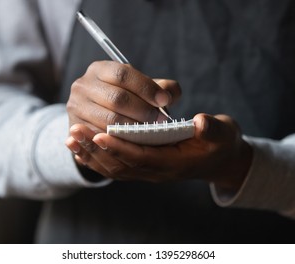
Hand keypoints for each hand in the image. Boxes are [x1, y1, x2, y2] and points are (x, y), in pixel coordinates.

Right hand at [66, 61, 180, 131]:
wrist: (97, 118)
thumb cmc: (126, 100)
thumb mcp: (142, 89)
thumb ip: (162, 88)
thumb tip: (170, 95)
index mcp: (100, 69)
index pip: (123, 74)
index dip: (146, 88)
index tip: (164, 100)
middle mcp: (83, 84)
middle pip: (117, 98)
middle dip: (143, 110)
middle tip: (160, 120)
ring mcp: (76, 106)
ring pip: (110, 120)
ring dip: (134, 128)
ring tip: (150, 132)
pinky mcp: (75, 127)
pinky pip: (101, 136)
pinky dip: (120, 140)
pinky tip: (135, 141)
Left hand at [66, 113, 252, 191]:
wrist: (219, 158)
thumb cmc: (220, 142)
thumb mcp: (223, 133)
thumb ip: (213, 129)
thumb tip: (200, 122)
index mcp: (175, 164)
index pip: (142, 157)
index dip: (121, 147)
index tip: (99, 133)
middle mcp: (157, 172)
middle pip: (121, 164)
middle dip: (96, 149)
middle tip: (74, 132)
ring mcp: (149, 172)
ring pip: (114, 168)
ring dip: (91, 154)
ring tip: (71, 138)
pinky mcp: (143, 167)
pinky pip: (115, 167)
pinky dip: (96, 159)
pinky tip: (79, 149)